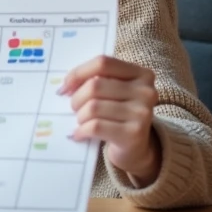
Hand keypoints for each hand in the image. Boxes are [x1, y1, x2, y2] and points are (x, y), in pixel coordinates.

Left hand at [57, 55, 161, 185]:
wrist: (136, 149)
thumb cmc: (118, 115)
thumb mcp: (113, 93)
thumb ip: (96, 81)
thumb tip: (66, 86)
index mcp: (141, 74)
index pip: (103, 63)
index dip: (79, 73)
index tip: (66, 86)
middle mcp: (146, 91)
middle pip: (96, 85)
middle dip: (76, 98)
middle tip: (74, 108)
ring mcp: (142, 113)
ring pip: (93, 107)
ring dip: (80, 116)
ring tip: (81, 122)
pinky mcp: (134, 134)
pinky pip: (96, 126)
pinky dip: (81, 130)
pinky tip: (79, 134)